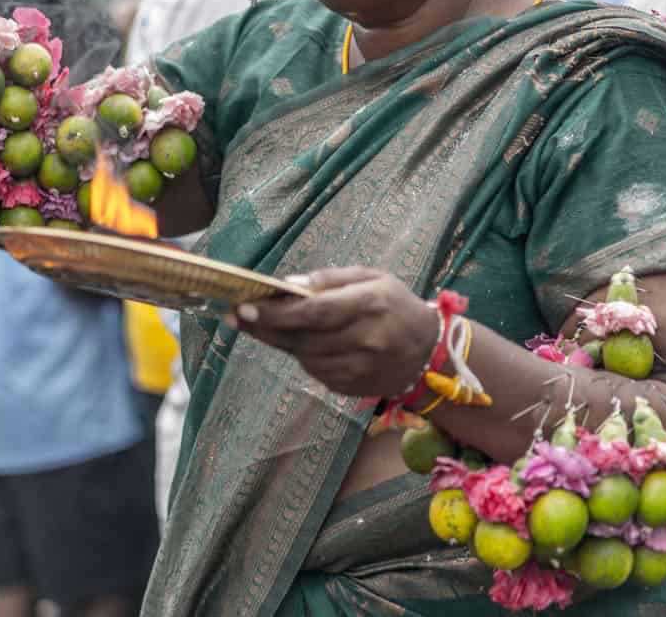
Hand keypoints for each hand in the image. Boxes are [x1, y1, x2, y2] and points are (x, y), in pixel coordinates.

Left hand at [229, 267, 438, 396]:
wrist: (428, 352)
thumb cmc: (395, 305)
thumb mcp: (372, 277)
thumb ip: (331, 278)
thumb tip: (290, 284)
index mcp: (370, 304)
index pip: (314, 312)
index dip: (277, 312)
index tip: (247, 307)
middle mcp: (366, 339)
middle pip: (302, 337)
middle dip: (265, 327)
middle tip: (238, 316)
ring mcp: (360, 368)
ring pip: (304, 357)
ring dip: (280, 341)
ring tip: (264, 326)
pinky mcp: (353, 388)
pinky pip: (315, 372)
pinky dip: (301, 356)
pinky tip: (298, 342)